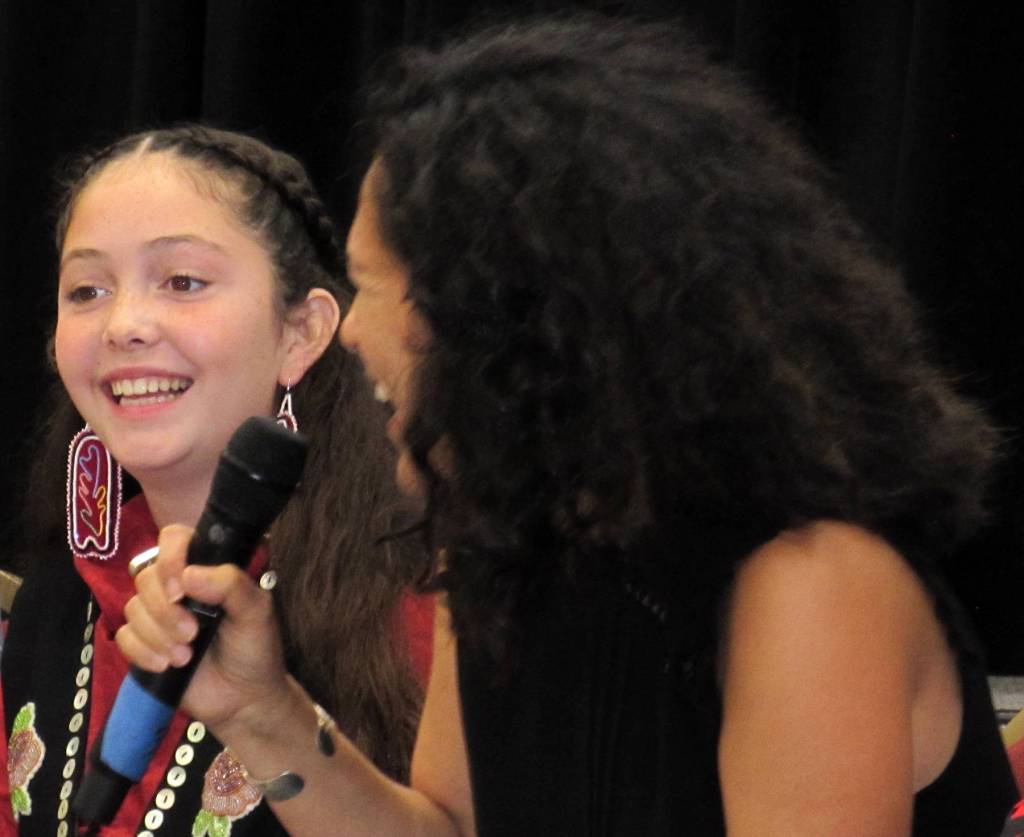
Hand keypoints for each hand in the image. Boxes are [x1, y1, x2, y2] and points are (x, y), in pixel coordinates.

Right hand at [115, 524, 291, 736]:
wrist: (244, 698)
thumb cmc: (254, 647)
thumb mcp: (257, 611)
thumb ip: (231, 585)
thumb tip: (188, 574)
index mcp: (207, 568)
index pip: (174, 538)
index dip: (170, 557)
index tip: (181, 588)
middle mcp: (179, 586)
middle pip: (146, 576)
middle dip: (165, 610)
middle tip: (192, 633)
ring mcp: (159, 615)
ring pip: (132, 607)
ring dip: (158, 635)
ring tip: (186, 656)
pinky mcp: (144, 644)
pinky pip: (124, 637)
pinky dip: (142, 652)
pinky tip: (166, 666)